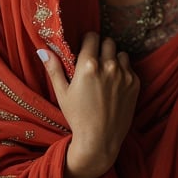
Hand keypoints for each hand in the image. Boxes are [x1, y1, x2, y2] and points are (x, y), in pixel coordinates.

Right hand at [39, 32, 139, 177]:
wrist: (100, 141)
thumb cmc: (78, 117)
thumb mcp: (62, 93)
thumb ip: (54, 68)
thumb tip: (42, 50)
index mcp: (89, 65)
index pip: (92, 36)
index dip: (88, 40)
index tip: (85, 48)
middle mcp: (108, 66)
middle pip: (108, 41)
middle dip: (101, 47)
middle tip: (95, 60)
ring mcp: (124, 74)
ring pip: (120, 53)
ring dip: (114, 58)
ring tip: (106, 73)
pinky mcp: (135, 83)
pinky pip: (129, 67)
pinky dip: (123, 71)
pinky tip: (114, 85)